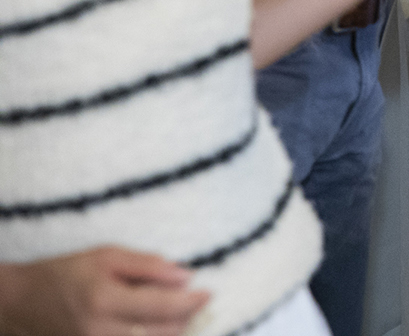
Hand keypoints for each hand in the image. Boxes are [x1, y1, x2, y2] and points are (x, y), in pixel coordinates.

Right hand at [0, 247, 209, 335]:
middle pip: (162, 333)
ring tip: (179, 315)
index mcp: (105, 300)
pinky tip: (159, 327)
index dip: (192, 302)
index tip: (209, 293)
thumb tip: (187, 275)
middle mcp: (100, 331)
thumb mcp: (107, 256)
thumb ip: (148, 265)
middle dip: (186, 318)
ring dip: (173, 333)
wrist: (24, 303)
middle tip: (196, 302)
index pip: (163, 307)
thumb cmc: (68, 272)